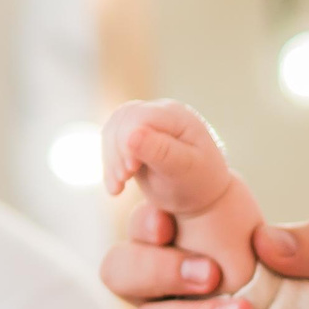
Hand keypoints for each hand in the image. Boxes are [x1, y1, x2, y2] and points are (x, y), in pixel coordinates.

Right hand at [100, 99, 232, 214]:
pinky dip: (109, 165)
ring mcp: (146, 122)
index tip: (131, 170)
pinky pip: (111, 142)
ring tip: (118, 186)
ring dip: (110, 159)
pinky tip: (116, 187)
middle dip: (116, 151)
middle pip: (122, 119)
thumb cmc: (196, 183)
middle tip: (124, 179)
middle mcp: (160, 112)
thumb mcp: (183, 169)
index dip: (127, 140)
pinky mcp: (134, 136)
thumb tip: (132, 135)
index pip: (139, 116)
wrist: (198, 196)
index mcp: (176, 115)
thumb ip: (161, 151)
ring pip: (112, 130)